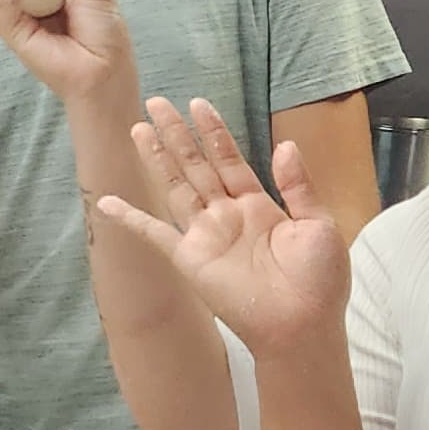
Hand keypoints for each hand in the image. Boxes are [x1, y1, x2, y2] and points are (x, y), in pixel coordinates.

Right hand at [94, 97, 351, 354]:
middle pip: (196, 165)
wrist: (302, 326)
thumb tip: (284, 145)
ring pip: (175, 187)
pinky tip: (109, 203)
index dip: (214, 132)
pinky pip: (154, 234)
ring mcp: (206, 236)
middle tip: (156, 103)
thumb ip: (299, 185)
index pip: (229, 159)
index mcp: (257, 205)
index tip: (198, 104)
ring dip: (156, 159)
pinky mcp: (190, 259)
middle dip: (177, 135)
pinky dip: (131, 219)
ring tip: (138, 129)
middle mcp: (226, 215)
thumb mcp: (318, 224)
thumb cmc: (318, 281)